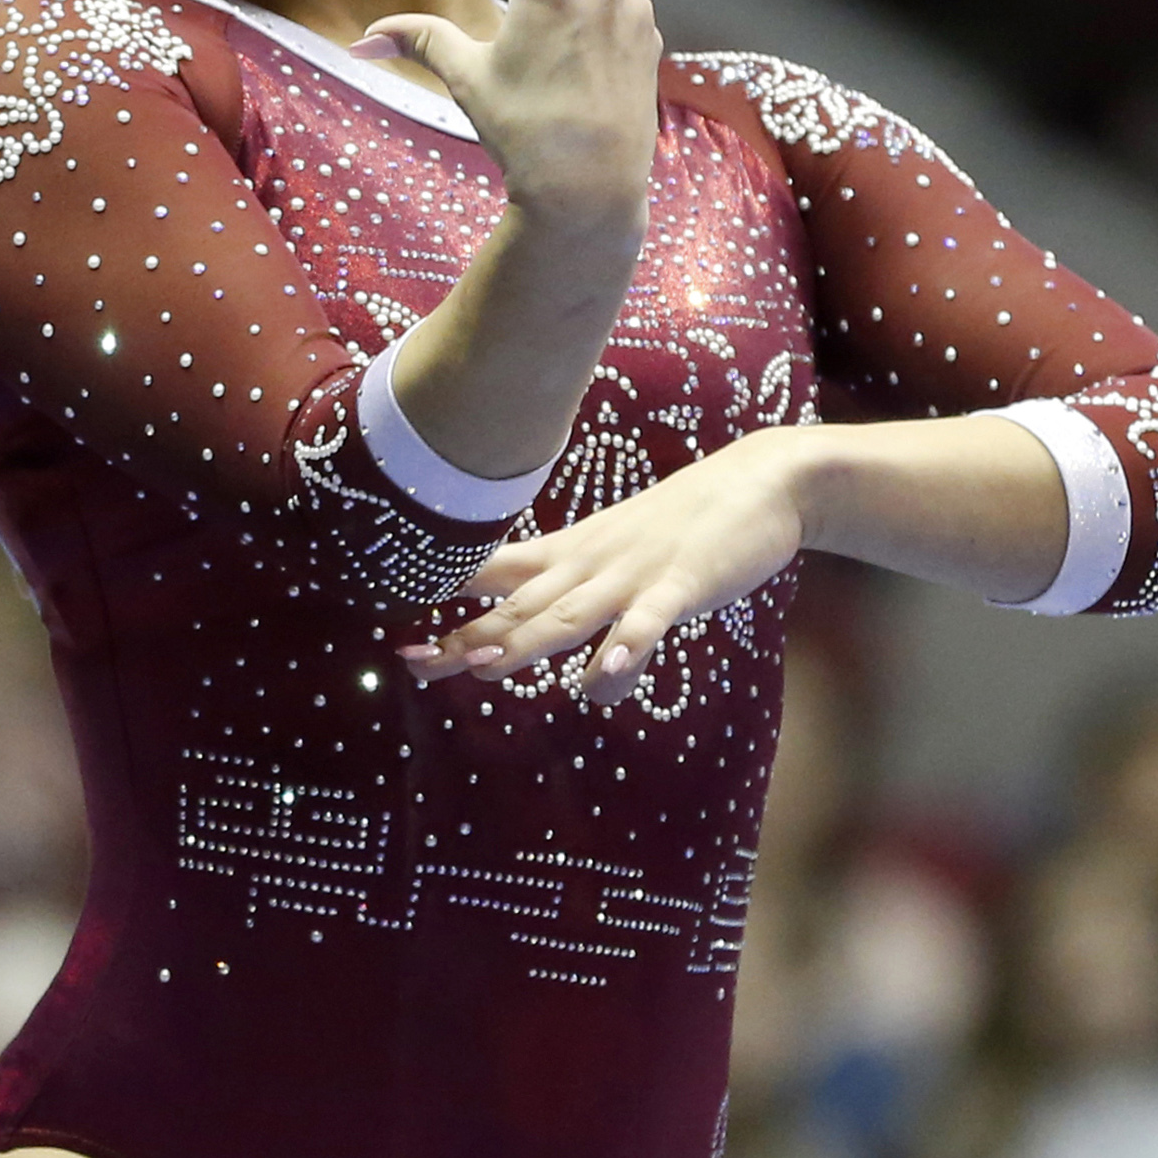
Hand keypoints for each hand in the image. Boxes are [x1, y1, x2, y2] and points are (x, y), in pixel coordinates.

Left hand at [400, 427, 809, 707]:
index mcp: (570, 554)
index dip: (446, 603)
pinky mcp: (682, 586)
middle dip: (466, 638)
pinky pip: (648, 623)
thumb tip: (569, 676)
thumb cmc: (683, 525)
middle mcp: (589, 565)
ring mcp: (633, 575)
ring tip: (484, 668)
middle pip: (519, 607)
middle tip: (414, 663)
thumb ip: (591, 615)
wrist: (757, 481)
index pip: (495, 577)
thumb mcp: (621, 560)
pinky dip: (626, 650)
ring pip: (570, 617)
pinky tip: (606, 676)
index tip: (399, 632)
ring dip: (525, 643)